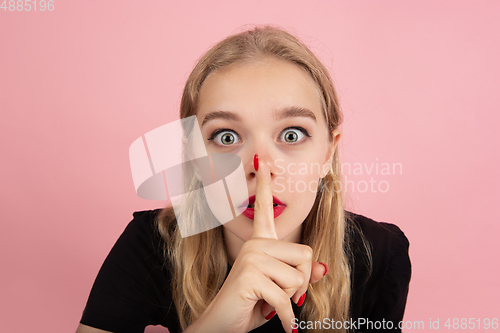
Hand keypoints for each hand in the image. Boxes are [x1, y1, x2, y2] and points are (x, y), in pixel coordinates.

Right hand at [185, 157, 326, 332]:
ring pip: (298, 277)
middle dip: (302, 284)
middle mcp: (255, 244)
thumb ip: (301, 277)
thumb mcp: (282, 291)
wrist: (221, 328)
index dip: (265, 186)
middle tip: (284, 298)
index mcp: (260, 243)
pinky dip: (287, 317)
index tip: (262, 162)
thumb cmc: (251, 306)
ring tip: (271, 304)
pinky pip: (286, 298)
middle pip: (305, 255)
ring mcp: (251, 257)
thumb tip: (324, 266)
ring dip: (292, 300)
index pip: (264, 209)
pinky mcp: (249, 275)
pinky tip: (280, 323)